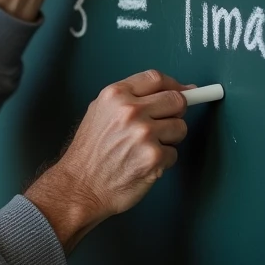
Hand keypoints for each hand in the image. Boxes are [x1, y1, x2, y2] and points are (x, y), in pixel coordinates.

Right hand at [24, 70, 191, 251]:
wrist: (81, 185)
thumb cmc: (90, 152)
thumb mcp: (100, 111)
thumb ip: (130, 98)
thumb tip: (168, 91)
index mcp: (115, 95)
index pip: (155, 78)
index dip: (174, 85)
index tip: (183, 91)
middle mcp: (130, 110)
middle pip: (176, 100)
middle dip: (176, 112)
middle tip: (164, 124)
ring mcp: (143, 133)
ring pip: (180, 127)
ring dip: (169, 139)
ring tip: (146, 147)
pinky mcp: (154, 157)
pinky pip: (174, 153)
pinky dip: (162, 160)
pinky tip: (143, 163)